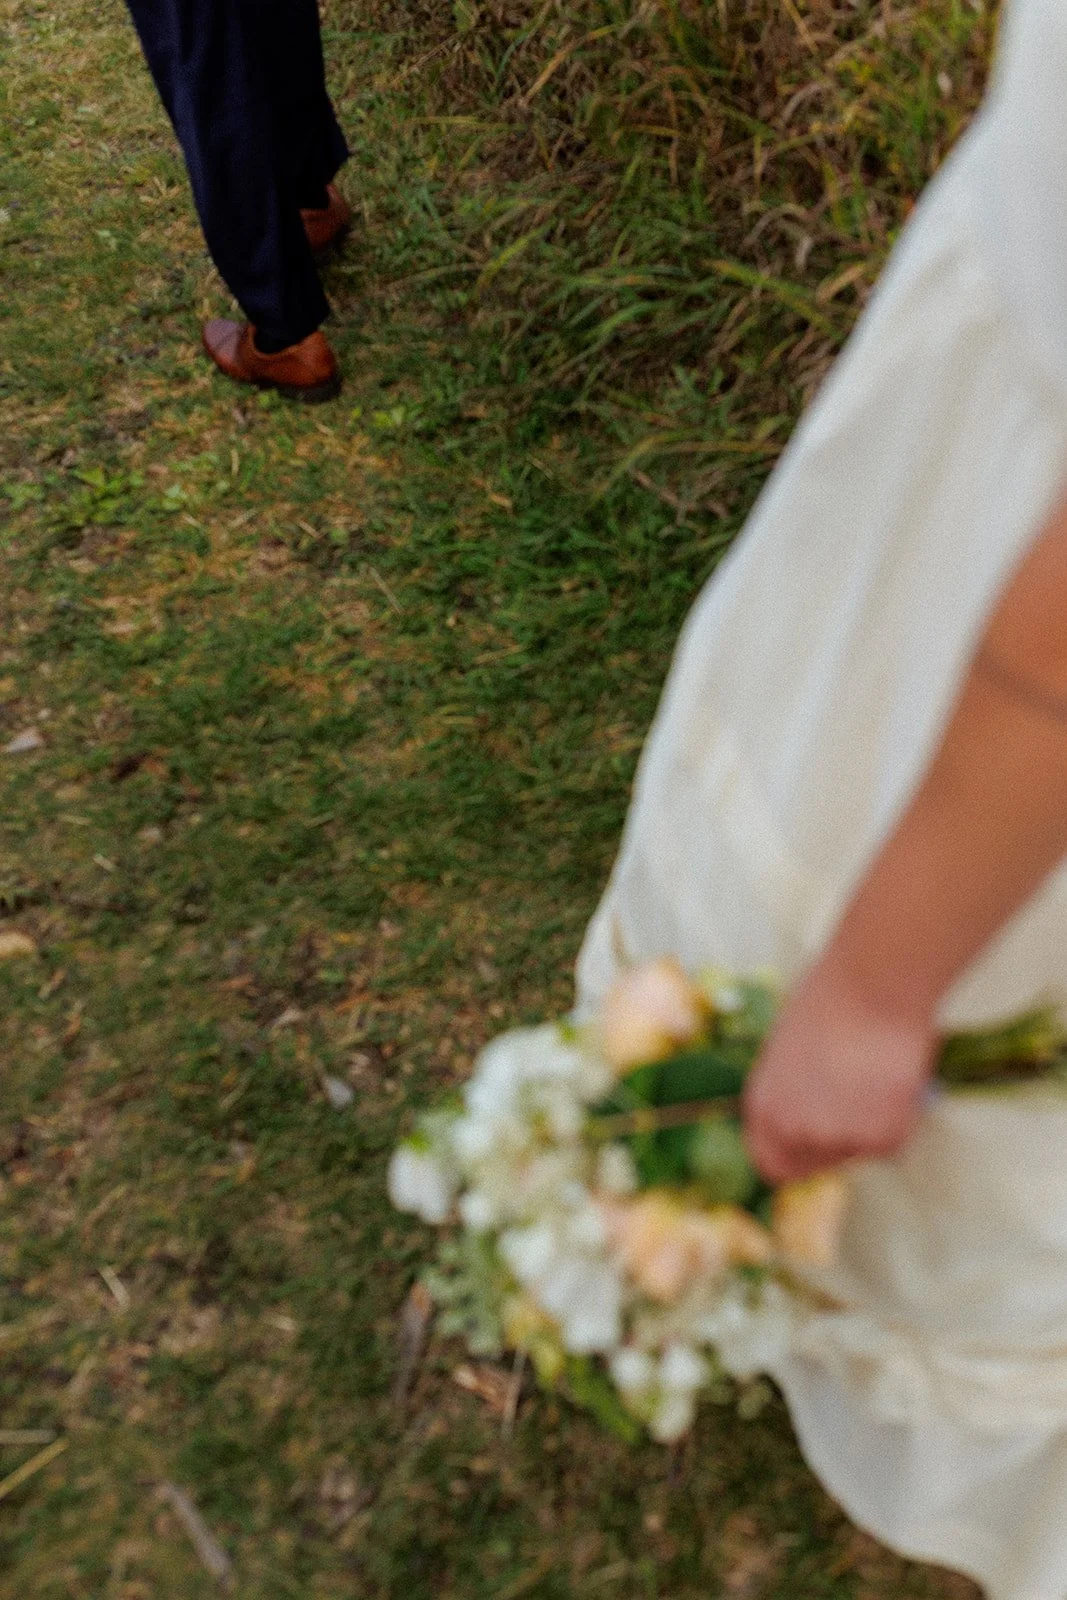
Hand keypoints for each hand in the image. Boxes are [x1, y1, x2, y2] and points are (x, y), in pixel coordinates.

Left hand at [742, 957, 936, 1182]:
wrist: (873, 985)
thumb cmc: (831, 1002)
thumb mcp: (789, 1052)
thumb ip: (793, 1093)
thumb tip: (810, 1113)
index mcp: (764, 1108)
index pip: (770, 1163)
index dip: (792, 1155)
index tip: (810, 1146)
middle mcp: (794, 1132)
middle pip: (815, 1164)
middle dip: (834, 1142)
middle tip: (854, 1100)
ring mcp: (839, 1140)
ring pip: (858, 1151)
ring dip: (867, 1124)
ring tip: (872, 1072)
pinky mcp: (883, 1140)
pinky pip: (891, 1141)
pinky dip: (896, 1116)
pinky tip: (892, 1077)